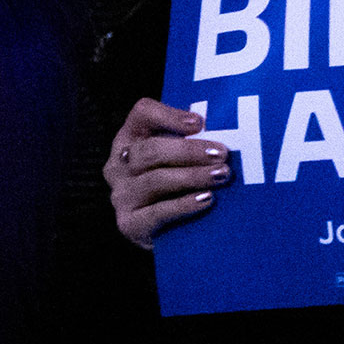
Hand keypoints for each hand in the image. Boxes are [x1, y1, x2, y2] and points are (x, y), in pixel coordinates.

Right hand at [104, 97, 232, 248]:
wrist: (166, 230)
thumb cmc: (176, 182)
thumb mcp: (178, 154)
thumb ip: (190, 138)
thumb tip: (225, 128)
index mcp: (129, 137)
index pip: (142, 113)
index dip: (170, 115)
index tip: (200, 123)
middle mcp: (118, 165)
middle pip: (150, 150)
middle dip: (189, 151)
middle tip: (221, 154)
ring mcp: (121, 195)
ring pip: (154, 180)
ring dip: (192, 176)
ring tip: (221, 175)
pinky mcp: (129, 224)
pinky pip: (157, 213)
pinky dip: (184, 205)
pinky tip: (206, 199)